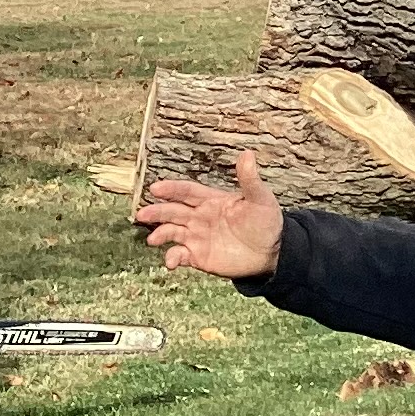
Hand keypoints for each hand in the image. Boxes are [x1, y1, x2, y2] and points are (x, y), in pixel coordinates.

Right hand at [136, 151, 285, 280]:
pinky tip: (171, 261)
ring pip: (172, 232)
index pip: (187, 192)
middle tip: (143, 213)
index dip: (171, 189)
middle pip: (173, 211)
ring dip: (160, 234)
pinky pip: (180, 254)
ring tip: (152, 239)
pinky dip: (173, 257)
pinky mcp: (198, 256)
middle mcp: (199, 217)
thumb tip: (247, 154)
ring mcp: (197, 236)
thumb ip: (249, 180)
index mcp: (211, 200)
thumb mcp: (260, 199)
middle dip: (157, 211)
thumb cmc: (265, 221)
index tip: (156, 188)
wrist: (272, 251)